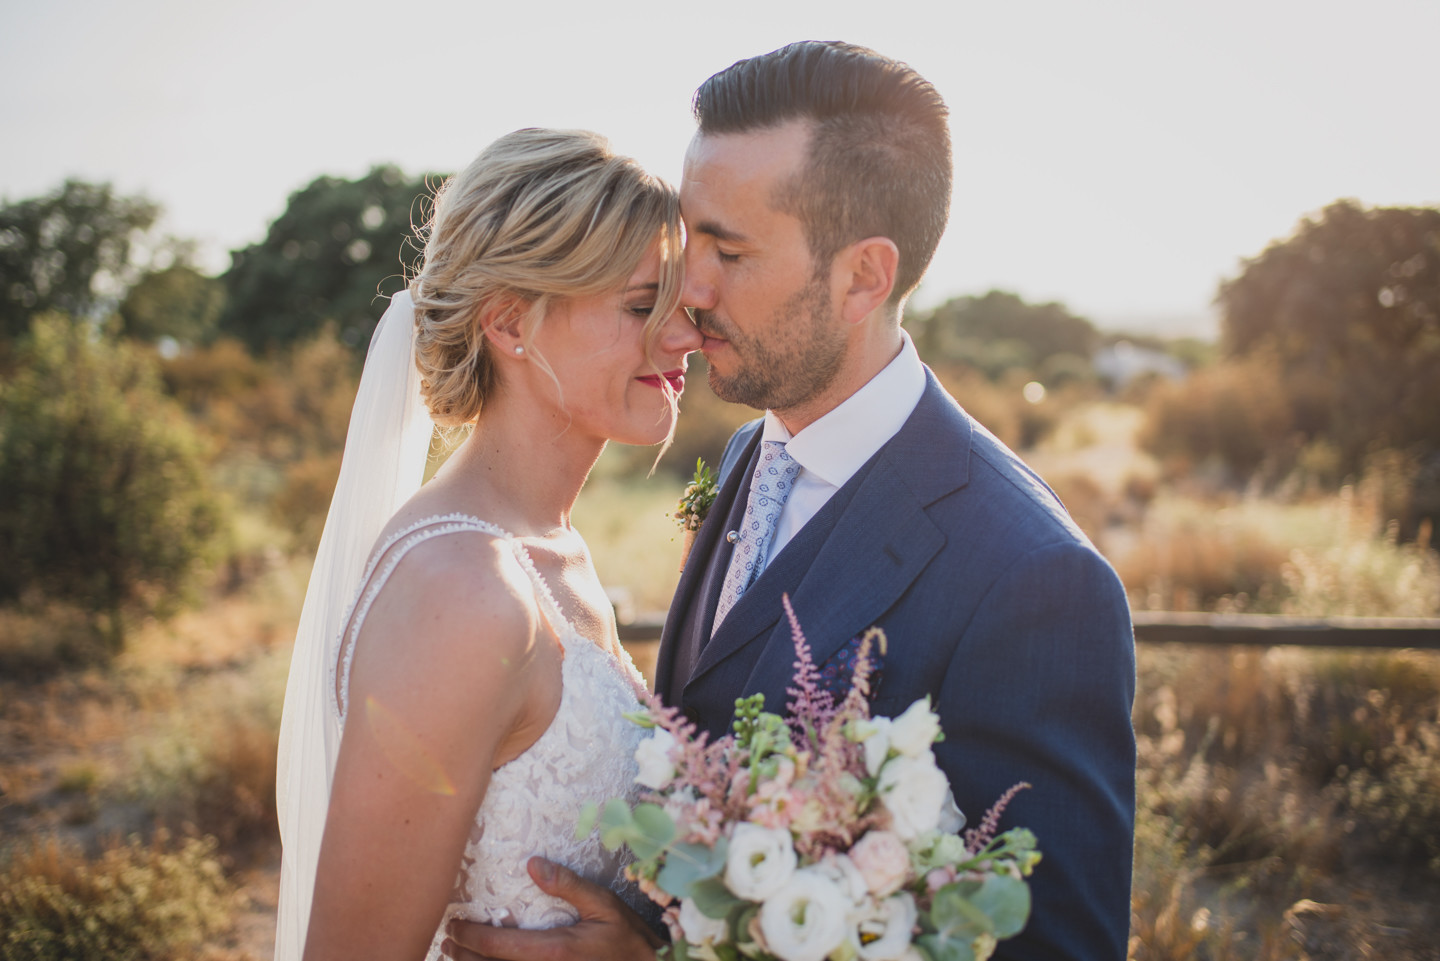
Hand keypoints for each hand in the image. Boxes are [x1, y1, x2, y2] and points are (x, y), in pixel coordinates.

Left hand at [441, 857, 663, 960]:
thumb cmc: (628, 940)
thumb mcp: (605, 905)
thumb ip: (569, 885)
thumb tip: (533, 864)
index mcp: (554, 951)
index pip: (499, 945)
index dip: (470, 936)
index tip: (453, 926)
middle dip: (463, 957)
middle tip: (448, 943)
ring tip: (458, 957)